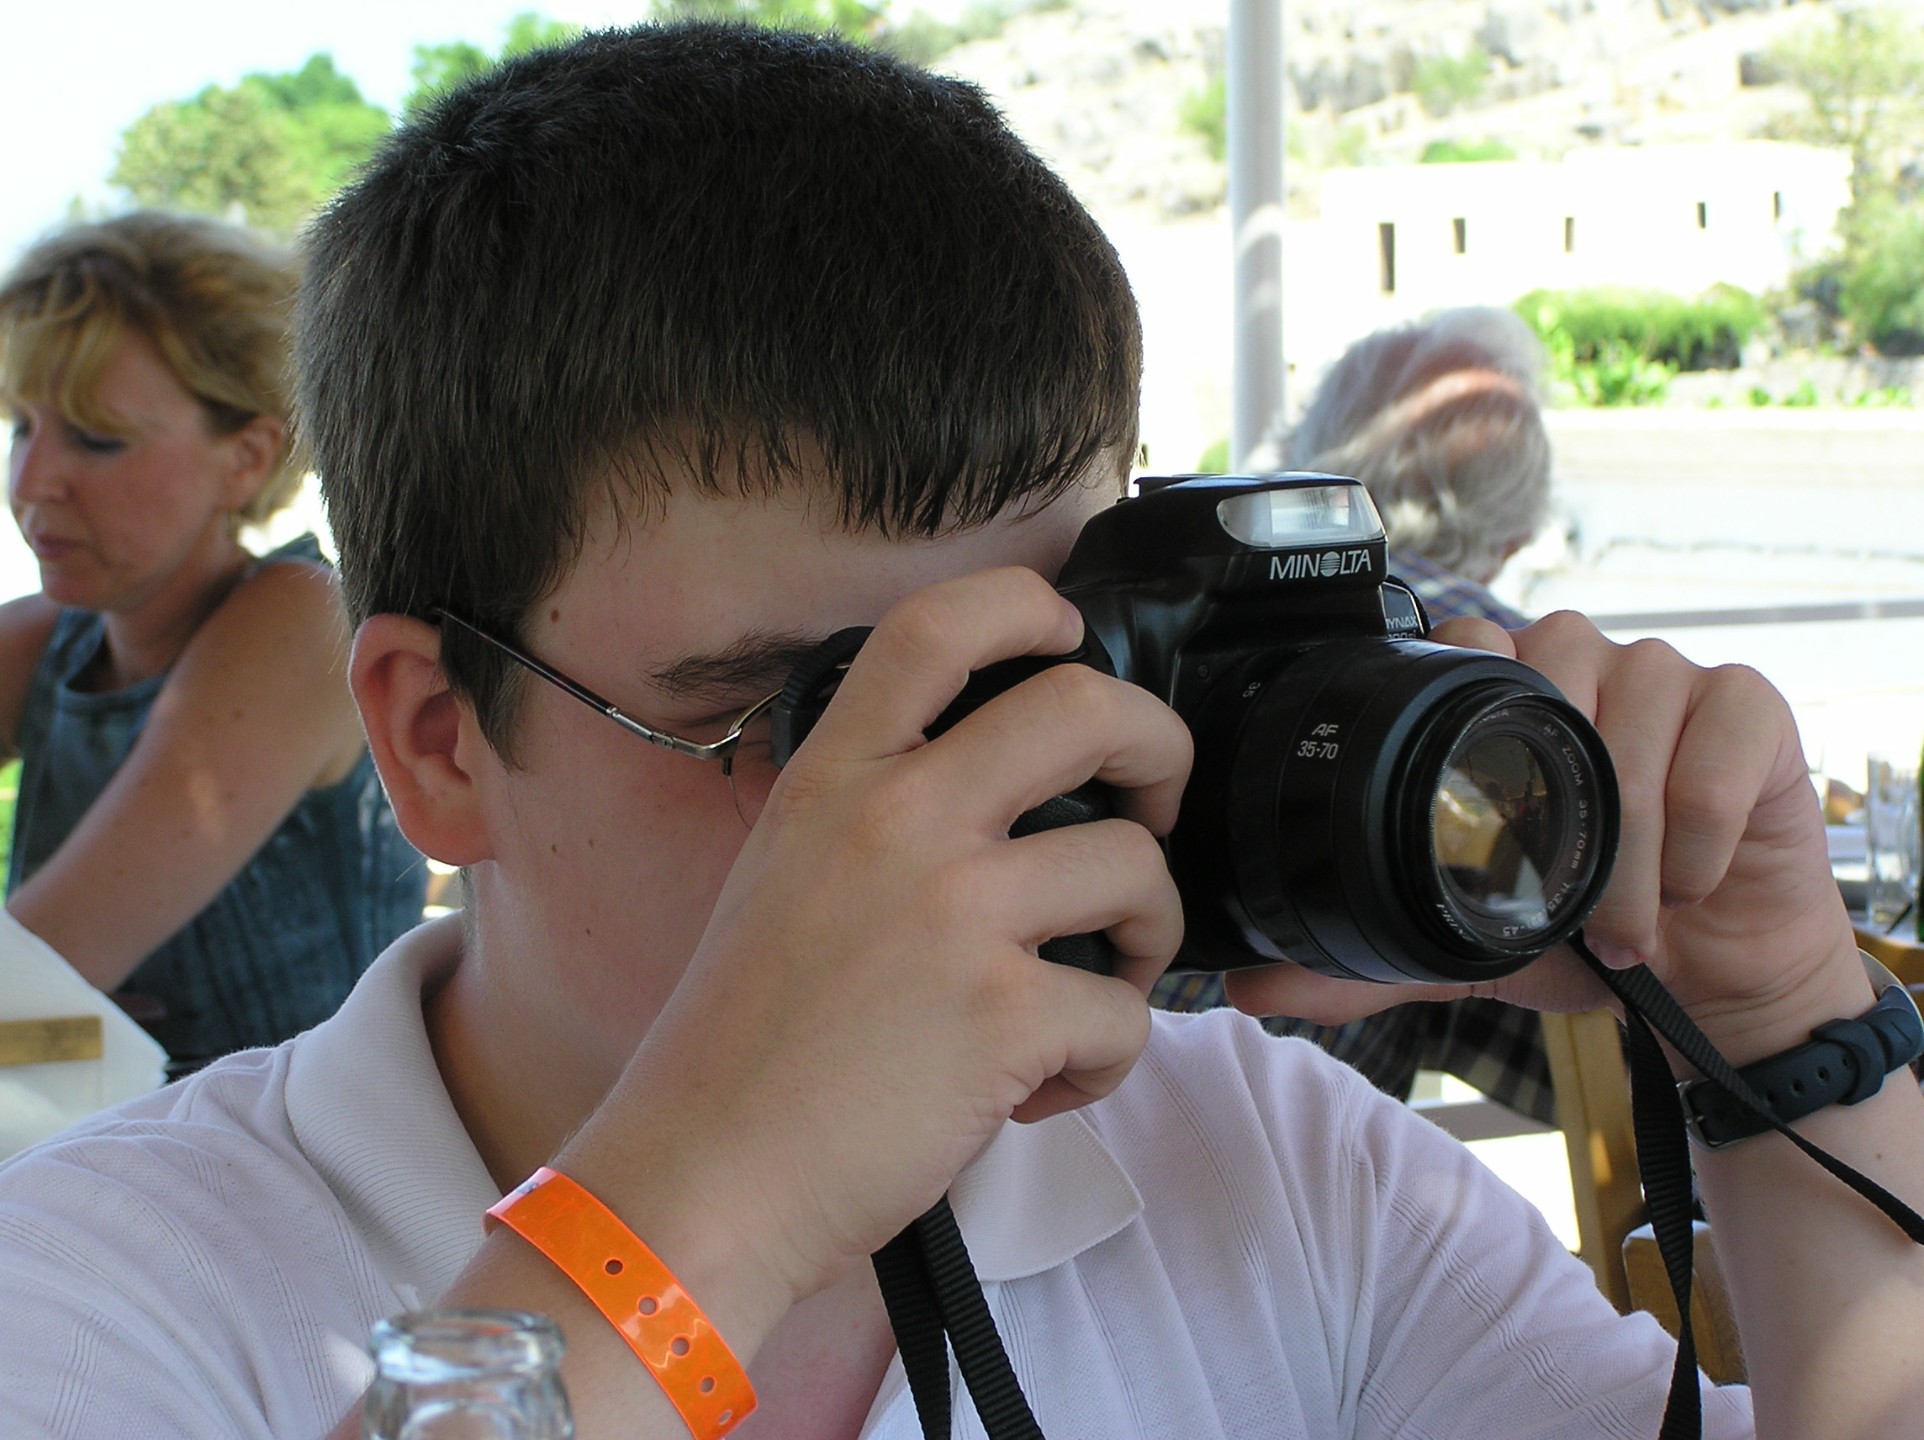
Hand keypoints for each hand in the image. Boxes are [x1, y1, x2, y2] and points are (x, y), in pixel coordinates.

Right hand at [596, 566, 1189, 1313]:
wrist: (701, 1178)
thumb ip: (874, 817)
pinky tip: (1044, 1090)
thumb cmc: (739, 1045)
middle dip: (1160, 747)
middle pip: (1086, 708)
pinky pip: (1126, 1014)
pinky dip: (1106, 1059)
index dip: (1027, 607)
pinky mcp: (1003, 1014)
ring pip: (1136, 867)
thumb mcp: (783, 876)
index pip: (938, 625)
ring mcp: (955, 913)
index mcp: (835, 779)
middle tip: (1155, 804)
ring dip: (1151, 933)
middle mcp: (898, 821)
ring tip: (1106, 983)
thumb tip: (996, 803)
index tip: (1068, 639)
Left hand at [1225, 611, 1864, 1061]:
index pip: (1465, 642)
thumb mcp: (1462, 951)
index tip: (1472, 821)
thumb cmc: (1588, 936)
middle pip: (1553, 666)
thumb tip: (1250, 989)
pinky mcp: (1752, 708)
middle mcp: (1587, 663)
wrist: (1712, 977)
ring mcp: (1672, 675)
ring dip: (1629, 839)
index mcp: (1509, 696)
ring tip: (1626, 923)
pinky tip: (1694, 883)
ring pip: (1636, 714)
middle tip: (1561, 903)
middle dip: (1554, 806)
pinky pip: (1718, 746)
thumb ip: (1362, 965)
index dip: (1461, 717)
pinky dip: (1700, 832)